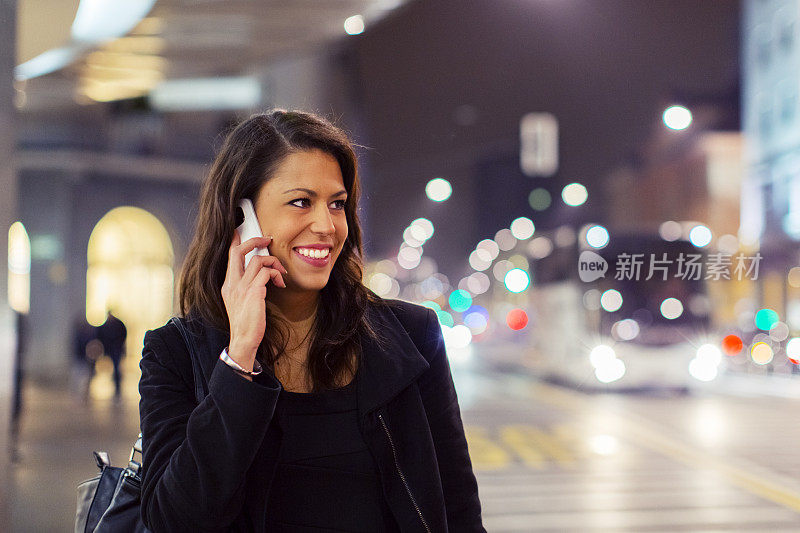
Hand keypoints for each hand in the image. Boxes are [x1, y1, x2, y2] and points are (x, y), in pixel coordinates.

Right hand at [221, 233, 286, 370]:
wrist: (244, 340)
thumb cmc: (247, 323)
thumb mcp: (242, 302)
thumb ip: (247, 286)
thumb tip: (261, 274)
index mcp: (228, 284)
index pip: (229, 256)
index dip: (234, 241)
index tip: (238, 231)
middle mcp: (232, 283)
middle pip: (239, 251)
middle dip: (255, 240)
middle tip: (268, 239)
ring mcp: (241, 288)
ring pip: (258, 260)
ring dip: (274, 263)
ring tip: (280, 273)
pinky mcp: (253, 293)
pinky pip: (266, 272)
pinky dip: (276, 274)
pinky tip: (280, 283)